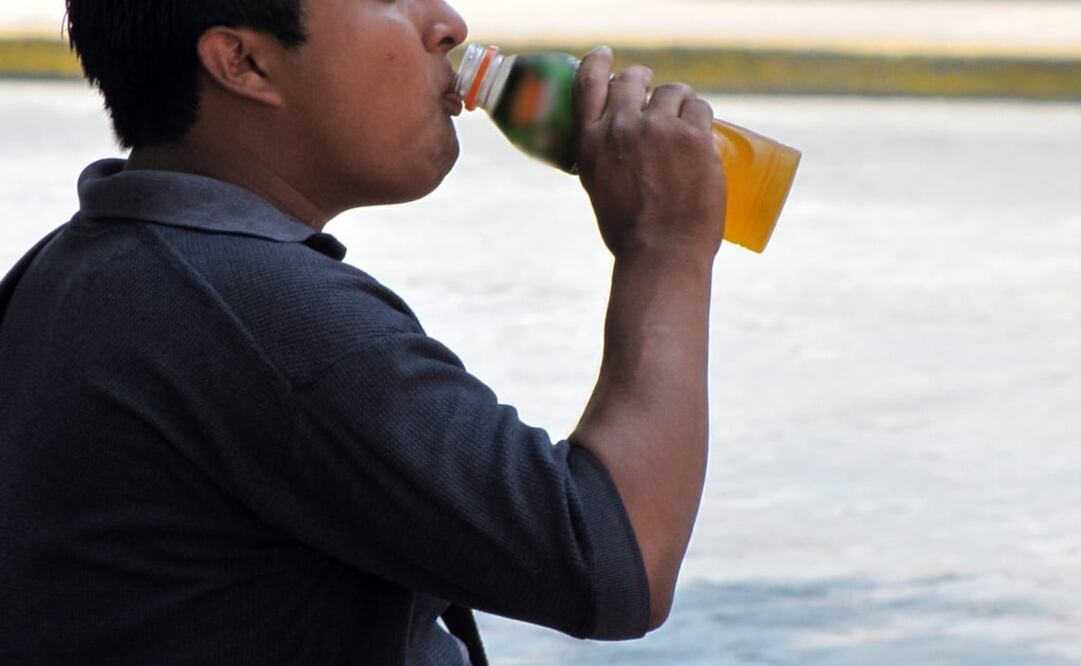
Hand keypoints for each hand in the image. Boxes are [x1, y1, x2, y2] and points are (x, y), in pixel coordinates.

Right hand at [574, 47, 726, 261]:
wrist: (662, 254)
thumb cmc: (630, 233)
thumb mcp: (599, 189)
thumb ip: (605, 158)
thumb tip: (621, 144)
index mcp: (591, 142)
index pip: (588, 82)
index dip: (598, 62)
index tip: (605, 56)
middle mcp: (621, 128)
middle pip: (632, 80)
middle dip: (644, 79)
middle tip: (655, 90)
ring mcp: (659, 129)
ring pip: (672, 91)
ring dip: (678, 100)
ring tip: (684, 120)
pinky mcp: (693, 136)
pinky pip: (700, 108)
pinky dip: (700, 116)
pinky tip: (702, 131)